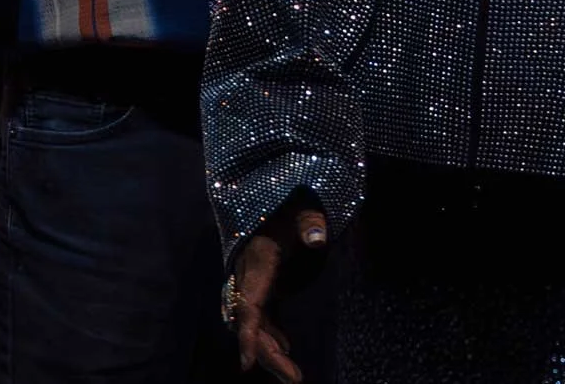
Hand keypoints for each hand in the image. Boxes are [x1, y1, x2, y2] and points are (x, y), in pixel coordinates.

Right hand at [229, 205, 327, 380]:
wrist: (274, 199)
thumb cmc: (291, 205)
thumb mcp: (303, 210)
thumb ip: (311, 223)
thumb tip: (319, 239)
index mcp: (256, 264)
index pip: (247, 306)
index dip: (246, 336)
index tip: (246, 364)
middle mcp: (248, 279)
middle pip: (251, 325)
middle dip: (267, 354)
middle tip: (295, 379)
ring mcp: (252, 285)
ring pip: (254, 326)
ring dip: (271, 351)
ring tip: (294, 376)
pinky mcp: (262, 287)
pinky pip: (261, 319)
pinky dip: (271, 336)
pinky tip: (287, 350)